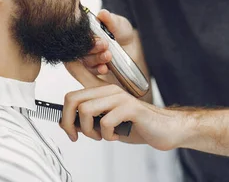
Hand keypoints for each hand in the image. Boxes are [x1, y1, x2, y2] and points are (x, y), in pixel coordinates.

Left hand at [61, 61, 184, 150]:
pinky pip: (106, 121)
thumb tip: (67, 123)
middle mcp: (109, 91)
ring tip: (101, 136)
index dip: (63, 113)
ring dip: (89, 129)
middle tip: (78, 136)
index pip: (72, 95)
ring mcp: (120, 98)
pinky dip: (107, 135)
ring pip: (86, 109)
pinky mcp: (131, 108)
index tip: (68, 129)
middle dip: (69, 122)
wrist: (165, 129)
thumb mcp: (107, 124)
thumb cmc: (137, 125)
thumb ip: (89, 121)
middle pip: (73, 99)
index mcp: (102, 92)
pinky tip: (116, 136)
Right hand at [80, 9, 137, 76]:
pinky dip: (97, 70)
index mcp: (86, 30)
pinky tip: (104, 68)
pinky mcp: (94, 67)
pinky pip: (92, 71)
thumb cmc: (120, 30)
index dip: (89, 37)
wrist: (131, 45)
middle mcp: (84, 43)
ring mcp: (88, 56)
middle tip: (105, 45)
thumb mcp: (117, 23)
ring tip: (108, 55)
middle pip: (82, 48)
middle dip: (93, 48)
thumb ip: (109, 19)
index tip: (99, 38)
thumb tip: (103, 13)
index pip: (80, 34)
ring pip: (86, 60)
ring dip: (96, 59)